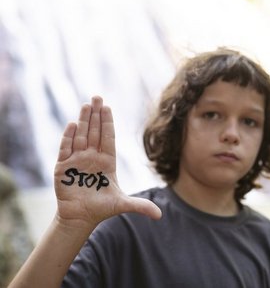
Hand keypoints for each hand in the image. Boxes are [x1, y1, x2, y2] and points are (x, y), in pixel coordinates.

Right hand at [54, 96, 160, 228]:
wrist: (81, 218)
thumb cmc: (101, 208)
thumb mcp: (122, 205)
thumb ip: (140, 206)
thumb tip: (160, 215)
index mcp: (107, 161)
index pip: (108, 137)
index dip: (107, 123)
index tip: (108, 107)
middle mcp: (92, 157)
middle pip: (94, 132)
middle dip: (95, 115)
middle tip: (97, 97)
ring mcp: (77, 161)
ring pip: (81, 136)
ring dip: (83, 121)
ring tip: (86, 106)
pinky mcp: (63, 168)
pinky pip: (65, 149)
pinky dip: (68, 138)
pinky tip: (72, 125)